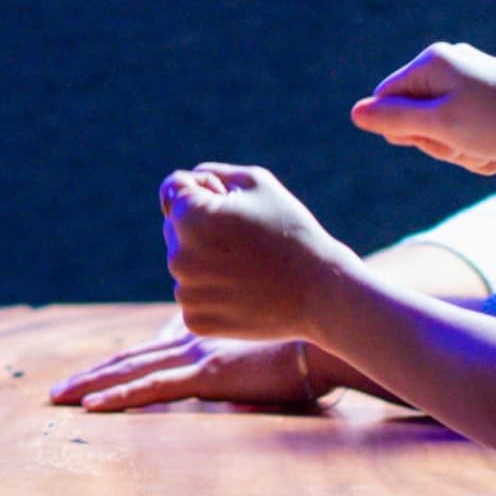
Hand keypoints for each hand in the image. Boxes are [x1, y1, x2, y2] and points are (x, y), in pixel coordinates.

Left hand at [51, 316, 323, 411]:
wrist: (326, 335)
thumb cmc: (305, 350)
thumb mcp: (264, 368)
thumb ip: (243, 383)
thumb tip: (233, 403)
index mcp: (203, 342)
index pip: (148, 354)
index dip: (117, 366)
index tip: (91, 377)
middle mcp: (192, 346)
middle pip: (129, 361)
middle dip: (91, 376)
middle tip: (57, 391)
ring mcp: (197, 358)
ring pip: (131, 373)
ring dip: (92, 386)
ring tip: (59, 398)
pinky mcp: (207, 374)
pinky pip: (154, 388)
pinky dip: (121, 397)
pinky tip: (93, 406)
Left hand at [160, 164, 357, 342]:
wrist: (321, 292)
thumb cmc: (291, 231)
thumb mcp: (256, 183)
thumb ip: (211, 174)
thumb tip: (182, 186)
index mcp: (190, 217)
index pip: (173, 191)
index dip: (204, 191)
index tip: (233, 206)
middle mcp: (178, 256)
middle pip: (176, 228)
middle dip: (202, 227)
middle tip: (248, 241)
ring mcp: (185, 293)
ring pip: (184, 263)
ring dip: (206, 261)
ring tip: (249, 267)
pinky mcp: (194, 321)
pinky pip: (193, 295)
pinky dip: (212, 293)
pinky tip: (243, 292)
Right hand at [349, 42, 495, 176]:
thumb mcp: (442, 126)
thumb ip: (395, 120)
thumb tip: (356, 113)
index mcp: (432, 61)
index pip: (385, 100)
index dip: (404, 130)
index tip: (437, 136)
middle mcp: (448, 65)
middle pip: (412, 118)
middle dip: (436, 143)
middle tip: (466, 143)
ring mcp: (469, 83)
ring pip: (439, 132)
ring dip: (459, 151)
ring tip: (488, 148)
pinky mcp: (487, 102)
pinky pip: (464, 134)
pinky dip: (477, 149)